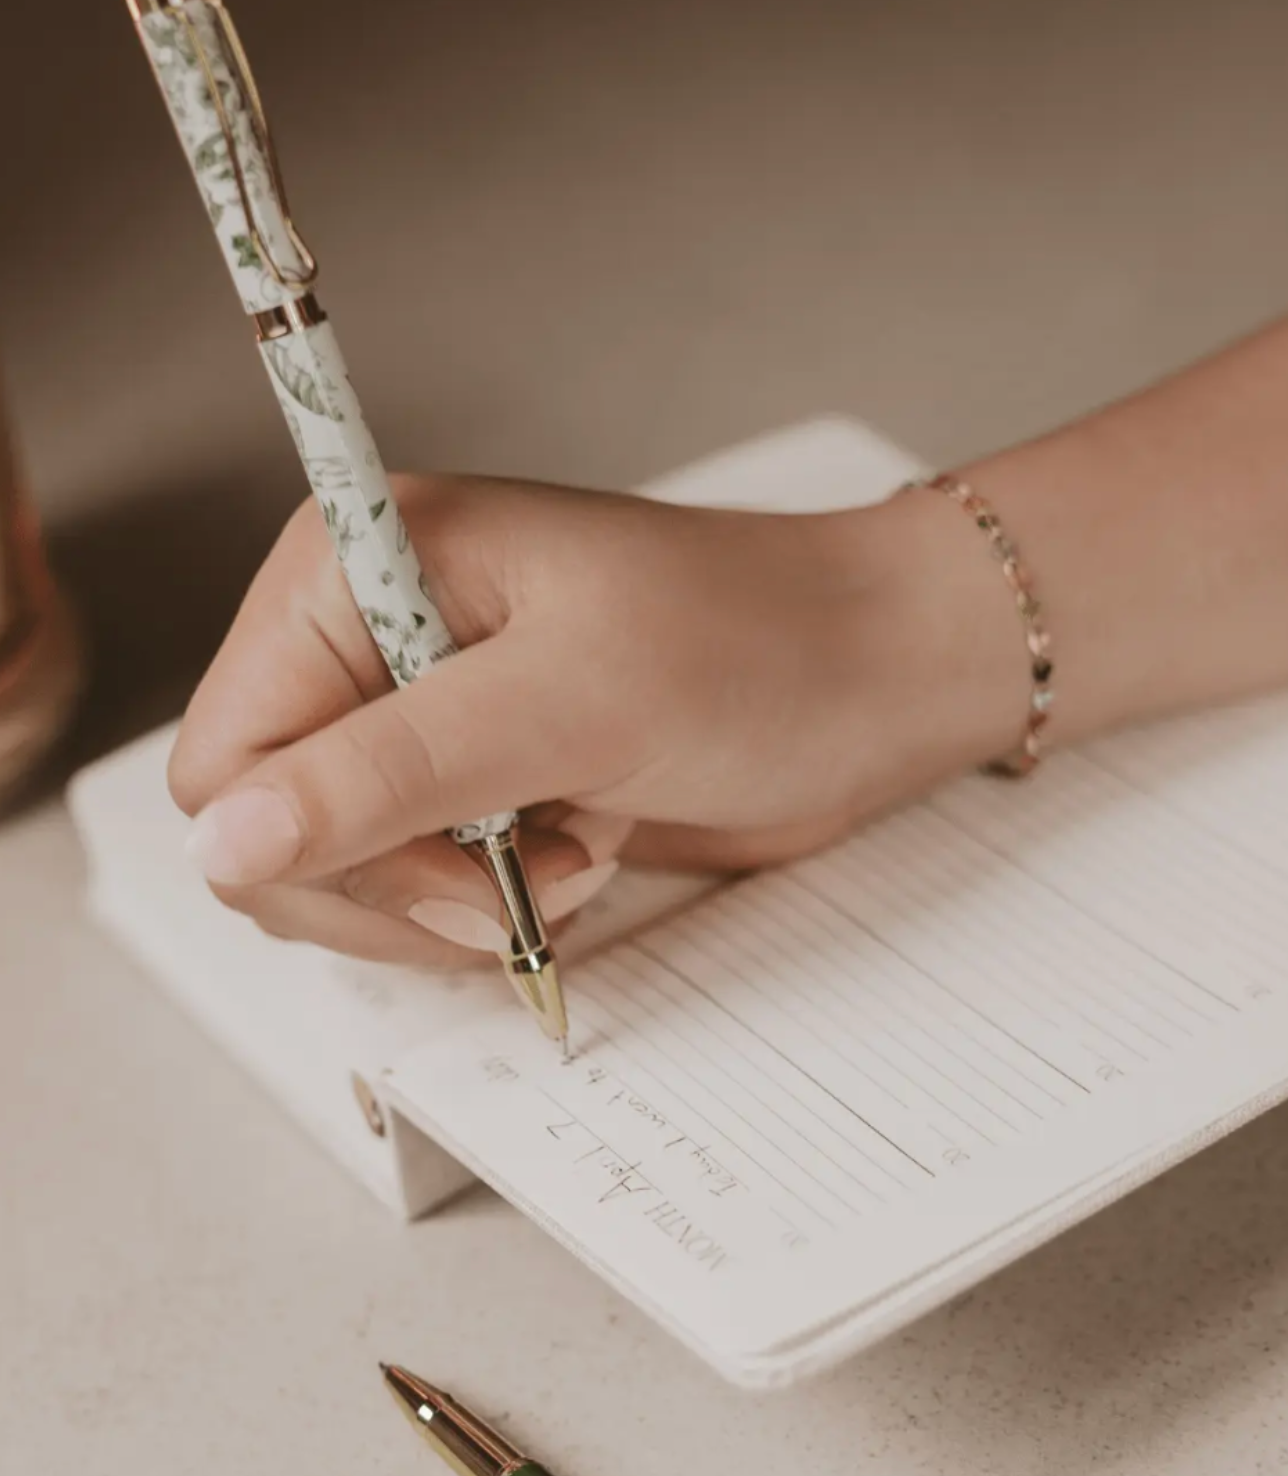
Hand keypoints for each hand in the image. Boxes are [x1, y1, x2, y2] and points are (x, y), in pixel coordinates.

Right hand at [169, 473, 1020, 965]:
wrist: (874, 676)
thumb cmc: (754, 646)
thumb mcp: (567, 706)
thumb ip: (388, 774)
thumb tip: (224, 845)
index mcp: (349, 572)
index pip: (226, 765)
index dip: (317, 847)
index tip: (460, 866)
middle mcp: (364, 640)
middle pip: (268, 836)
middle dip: (396, 887)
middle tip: (522, 874)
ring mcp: (416, 716)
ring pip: (337, 877)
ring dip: (453, 900)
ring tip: (574, 845)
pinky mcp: (470, 780)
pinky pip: (415, 889)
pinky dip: (492, 903)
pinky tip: (581, 851)